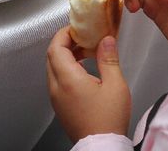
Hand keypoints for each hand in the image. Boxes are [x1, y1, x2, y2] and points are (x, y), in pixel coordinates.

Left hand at [46, 26, 130, 142]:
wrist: (101, 147)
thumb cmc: (108, 119)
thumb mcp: (115, 84)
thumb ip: (108, 58)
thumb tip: (106, 40)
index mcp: (68, 79)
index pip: (56, 47)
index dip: (64, 34)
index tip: (77, 28)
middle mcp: (57, 87)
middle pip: (52, 56)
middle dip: (65, 43)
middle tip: (82, 37)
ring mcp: (56, 98)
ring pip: (53, 68)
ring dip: (65, 56)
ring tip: (85, 52)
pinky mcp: (59, 106)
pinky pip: (56, 80)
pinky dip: (65, 69)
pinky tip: (82, 70)